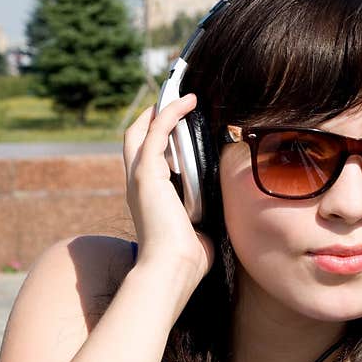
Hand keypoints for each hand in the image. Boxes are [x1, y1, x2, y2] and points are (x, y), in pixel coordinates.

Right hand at [123, 93, 214, 281]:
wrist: (172, 269)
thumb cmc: (188, 260)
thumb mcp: (200, 228)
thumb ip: (206, 213)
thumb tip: (225, 207)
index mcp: (148, 198)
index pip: (147, 158)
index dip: (159, 138)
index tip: (180, 125)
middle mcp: (138, 184)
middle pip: (136, 138)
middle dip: (153, 116)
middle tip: (176, 100)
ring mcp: (139, 177)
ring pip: (142, 130)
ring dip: (162, 108)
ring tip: (183, 93)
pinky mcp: (147, 173)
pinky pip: (158, 130)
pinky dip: (171, 112)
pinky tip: (189, 101)